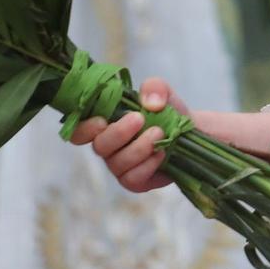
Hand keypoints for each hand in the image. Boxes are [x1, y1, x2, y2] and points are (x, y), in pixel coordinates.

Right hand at [69, 78, 186, 193]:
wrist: (189, 132)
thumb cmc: (166, 111)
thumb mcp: (162, 92)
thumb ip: (154, 87)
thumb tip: (149, 103)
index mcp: (105, 123)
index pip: (79, 131)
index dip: (84, 129)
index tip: (102, 120)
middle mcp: (108, 146)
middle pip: (99, 146)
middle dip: (118, 133)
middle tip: (139, 119)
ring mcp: (120, 165)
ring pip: (116, 163)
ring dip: (138, 147)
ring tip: (159, 133)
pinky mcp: (135, 181)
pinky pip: (132, 178)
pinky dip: (148, 164)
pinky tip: (162, 151)